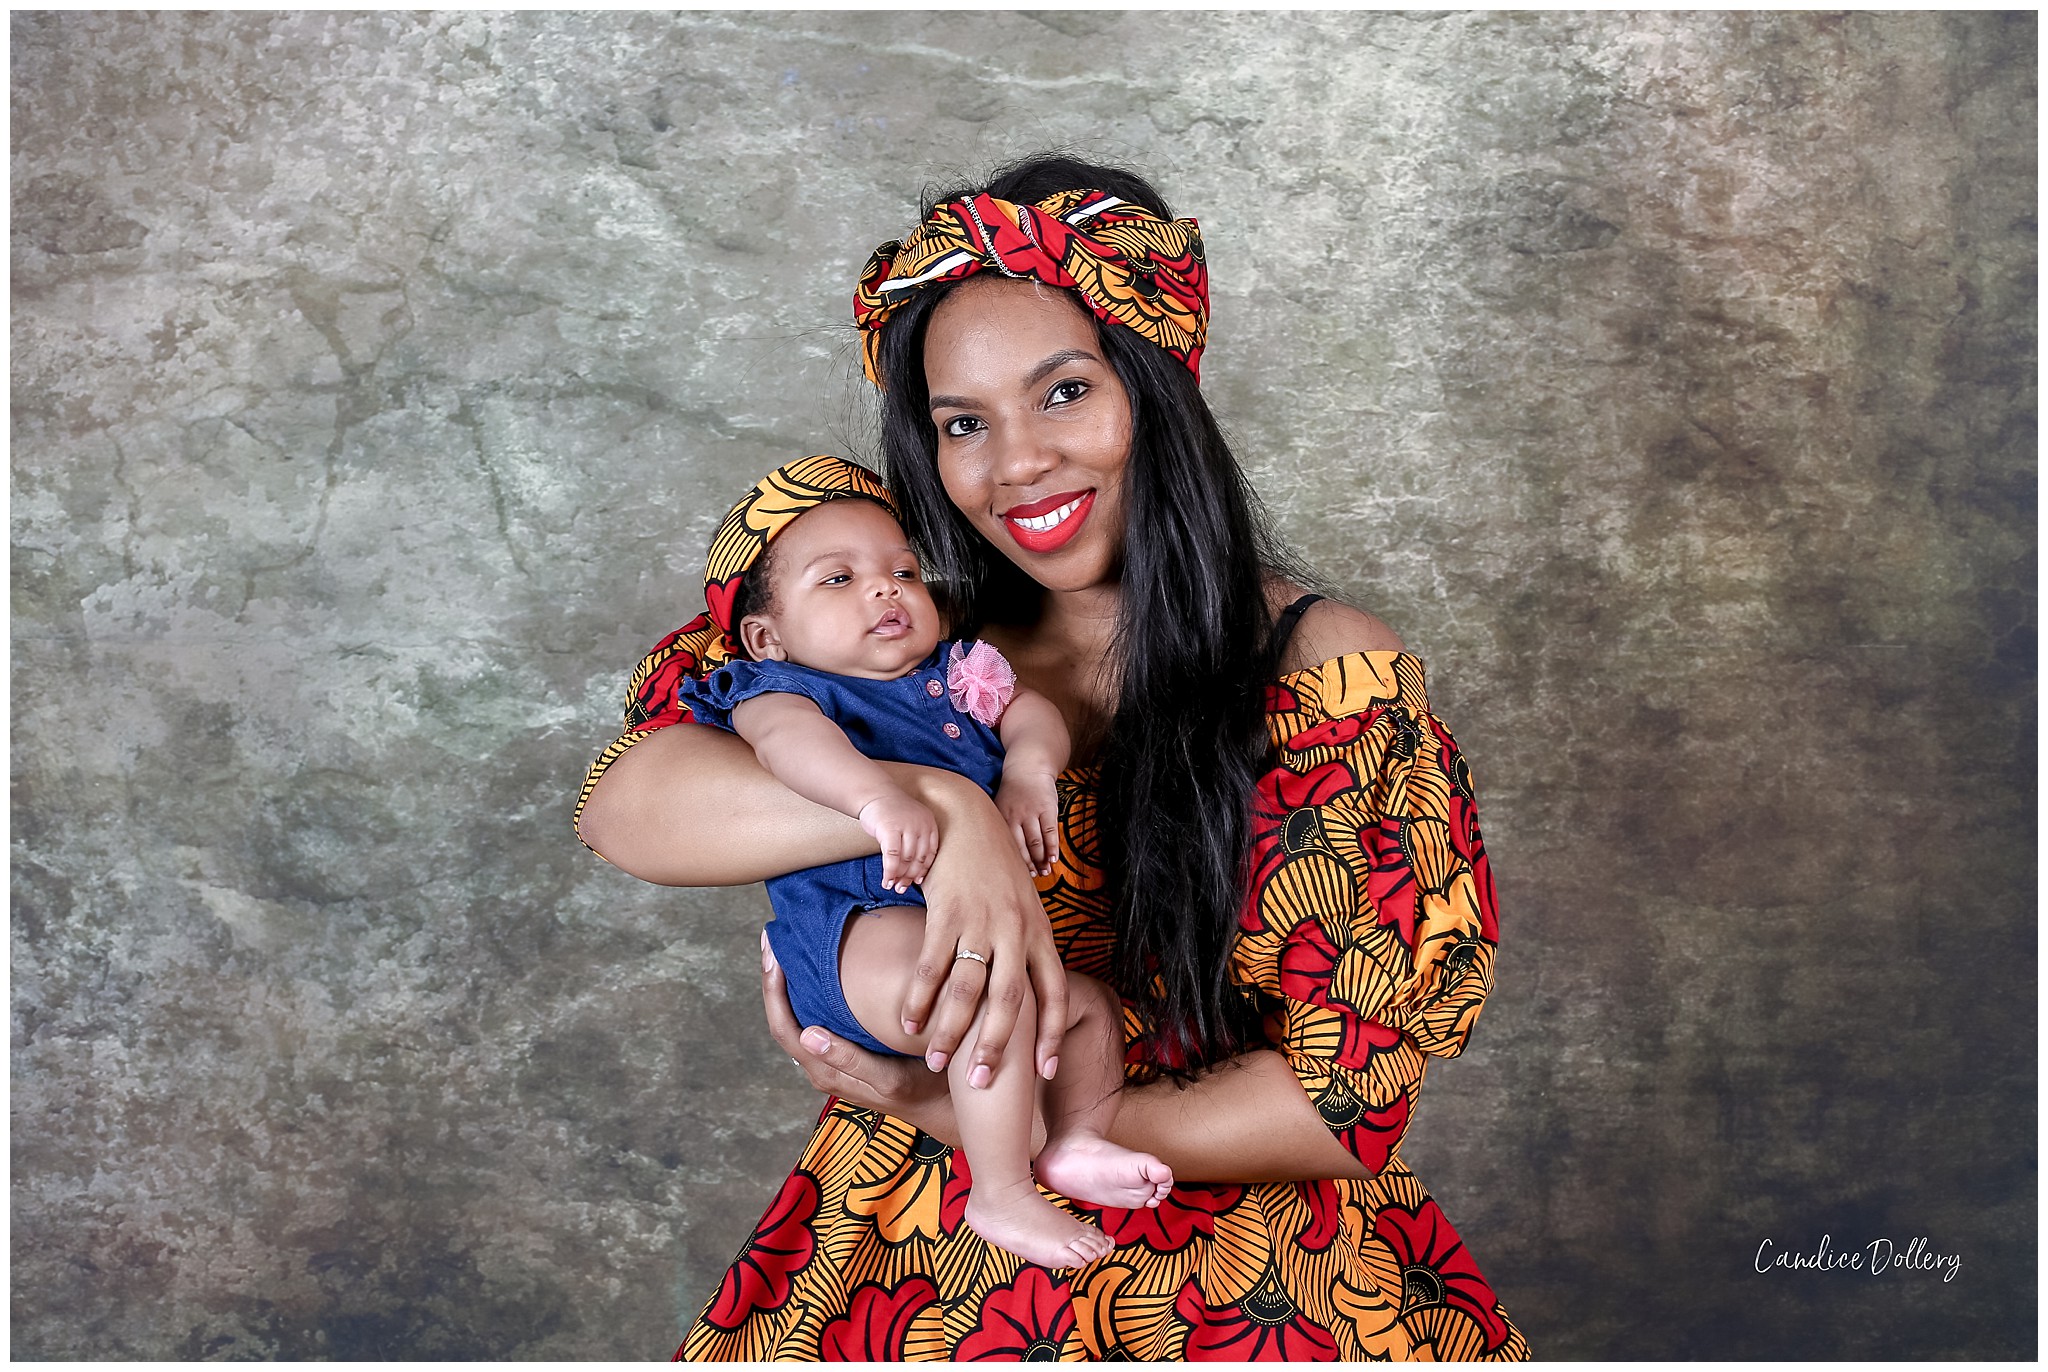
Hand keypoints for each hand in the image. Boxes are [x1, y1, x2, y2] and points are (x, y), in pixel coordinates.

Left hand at [762, 932, 954, 1141]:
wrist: (940, 1107)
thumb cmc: (919, 1090)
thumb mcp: (887, 1078)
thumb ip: (848, 1059)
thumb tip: (807, 1033)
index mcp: (825, 1071)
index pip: (784, 1028)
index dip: (773, 990)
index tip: (773, 954)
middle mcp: (821, 1066)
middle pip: (784, 1020)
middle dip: (775, 980)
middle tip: (773, 941)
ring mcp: (831, 1060)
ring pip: (798, 1019)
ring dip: (789, 986)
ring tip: (788, 952)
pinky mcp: (843, 1053)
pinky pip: (816, 1020)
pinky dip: (809, 993)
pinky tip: (817, 973)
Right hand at [857, 792, 937, 892]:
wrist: (874, 794)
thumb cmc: (892, 813)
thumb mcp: (911, 823)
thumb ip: (915, 842)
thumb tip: (914, 874)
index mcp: (929, 823)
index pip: (931, 853)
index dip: (924, 869)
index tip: (916, 881)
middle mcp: (921, 824)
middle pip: (918, 858)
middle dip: (909, 876)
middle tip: (901, 888)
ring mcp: (906, 826)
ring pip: (906, 860)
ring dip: (898, 876)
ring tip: (892, 885)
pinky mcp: (890, 829)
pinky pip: (892, 856)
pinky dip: (889, 871)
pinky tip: (886, 880)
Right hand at [898, 770, 1068, 1083]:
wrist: (961, 814)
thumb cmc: (990, 865)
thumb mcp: (1021, 904)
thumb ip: (1024, 944)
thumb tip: (1022, 988)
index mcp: (1039, 932)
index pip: (1055, 991)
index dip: (1050, 1033)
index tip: (1043, 1071)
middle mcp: (1016, 930)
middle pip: (1011, 1000)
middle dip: (997, 1045)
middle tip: (983, 1082)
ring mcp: (982, 921)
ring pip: (969, 989)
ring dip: (951, 1030)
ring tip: (936, 1061)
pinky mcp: (948, 911)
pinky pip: (932, 964)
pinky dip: (920, 997)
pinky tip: (908, 1021)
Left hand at [995, 768, 1061, 876]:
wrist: (1029, 768)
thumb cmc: (1013, 792)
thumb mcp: (1000, 805)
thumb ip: (999, 825)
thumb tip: (998, 852)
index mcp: (1001, 816)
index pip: (1006, 844)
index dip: (1013, 861)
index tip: (1016, 875)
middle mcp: (1016, 815)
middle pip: (1022, 846)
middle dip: (1028, 863)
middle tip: (1033, 876)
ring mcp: (1033, 812)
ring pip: (1037, 841)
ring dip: (1041, 859)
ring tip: (1045, 871)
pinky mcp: (1048, 808)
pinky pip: (1050, 832)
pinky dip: (1052, 847)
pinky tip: (1054, 859)